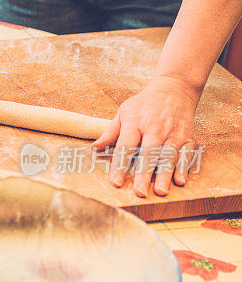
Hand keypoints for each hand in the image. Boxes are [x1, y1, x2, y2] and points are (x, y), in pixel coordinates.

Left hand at [92, 76, 199, 196]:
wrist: (174, 88)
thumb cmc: (144, 104)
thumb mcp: (124, 112)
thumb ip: (110, 132)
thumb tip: (94, 148)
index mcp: (135, 123)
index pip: (126, 146)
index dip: (121, 165)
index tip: (116, 182)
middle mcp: (155, 129)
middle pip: (148, 154)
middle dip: (144, 175)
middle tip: (140, 193)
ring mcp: (174, 133)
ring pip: (169, 156)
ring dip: (165, 175)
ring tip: (161, 192)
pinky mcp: (188, 136)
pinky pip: (187, 154)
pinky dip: (184, 167)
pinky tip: (180, 181)